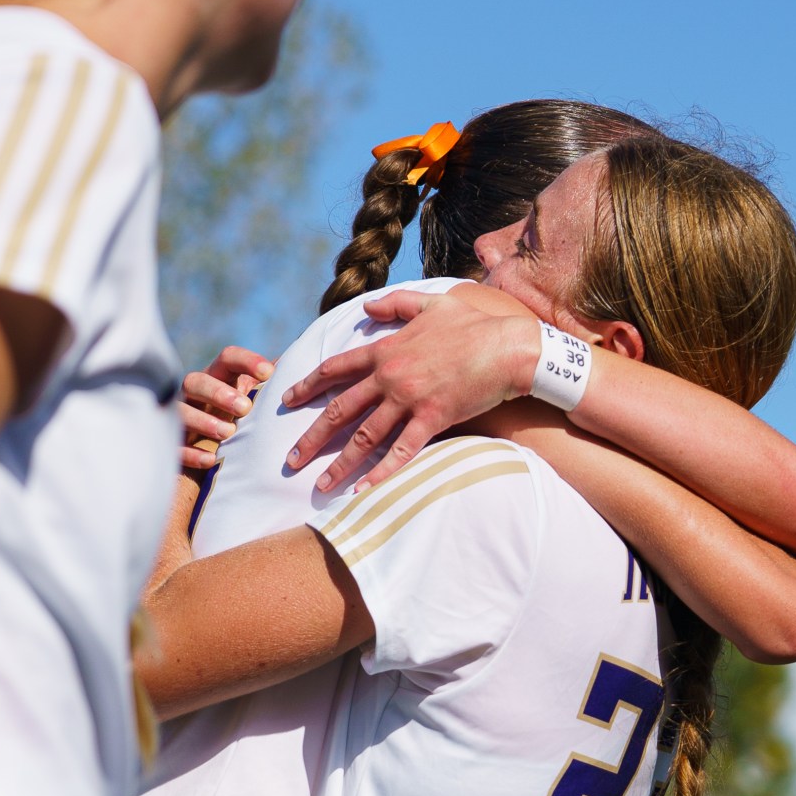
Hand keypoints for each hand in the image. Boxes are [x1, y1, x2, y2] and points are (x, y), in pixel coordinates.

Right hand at [179, 345, 273, 469]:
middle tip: (244, 408)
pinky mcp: (174, 444)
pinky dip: (191, 452)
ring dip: (203, 420)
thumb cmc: (246, 419)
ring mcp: (181, 417)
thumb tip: (305, 362)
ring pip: (181, 412)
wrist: (217, 453)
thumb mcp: (259, 399)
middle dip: (219, 392)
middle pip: (196, 381)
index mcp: (219, 376)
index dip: (247, 361)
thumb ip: (276, 384)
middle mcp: (196, 393)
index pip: (228, 358)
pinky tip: (210, 459)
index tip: (269, 373)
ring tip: (228, 433)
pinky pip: (175, 446)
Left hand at [281, 287, 539, 491]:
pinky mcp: (432, 418)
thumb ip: (395, 304)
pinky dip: (381, 473)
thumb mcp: (431, 304)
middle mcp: (389, 376)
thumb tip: (366, 307)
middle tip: (290, 459)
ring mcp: (409, 399)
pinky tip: (363, 491)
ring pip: (365, 436)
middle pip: (339, 410)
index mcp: (385, 349)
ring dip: (340, 464)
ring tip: (320, 485)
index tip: (287, 400)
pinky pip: (401, 451)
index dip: (308, 385)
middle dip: (311, 437)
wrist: (508, 345)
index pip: (336, 369)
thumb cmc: (474, 324)